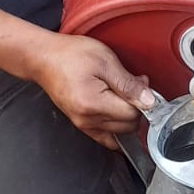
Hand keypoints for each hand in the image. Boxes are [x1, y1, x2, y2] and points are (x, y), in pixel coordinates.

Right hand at [33, 33, 154, 149]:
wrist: (44, 58)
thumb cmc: (69, 55)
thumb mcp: (105, 61)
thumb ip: (128, 83)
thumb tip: (149, 101)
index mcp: (94, 104)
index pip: (132, 114)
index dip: (143, 98)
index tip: (142, 83)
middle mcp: (87, 119)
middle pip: (128, 126)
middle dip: (136, 107)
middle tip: (133, 85)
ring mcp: (83, 124)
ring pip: (120, 132)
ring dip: (127, 115)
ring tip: (121, 93)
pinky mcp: (81, 125)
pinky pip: (107, 137)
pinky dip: (118, 128)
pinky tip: (118, 111)